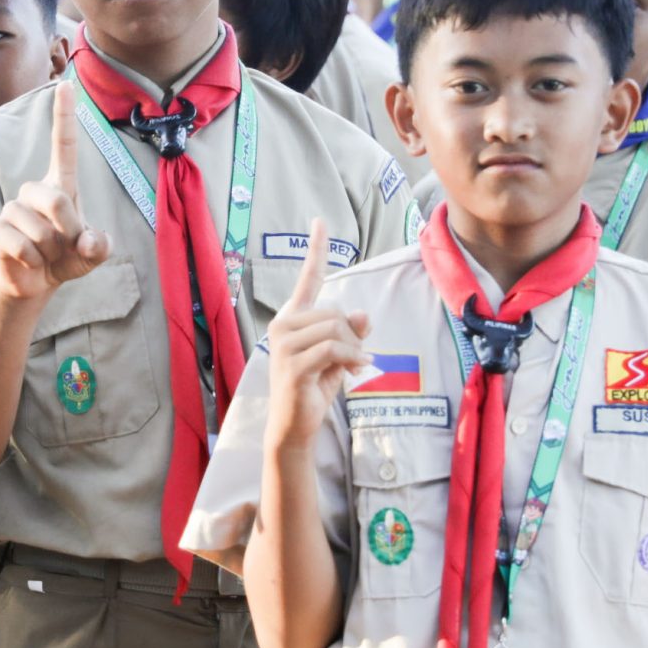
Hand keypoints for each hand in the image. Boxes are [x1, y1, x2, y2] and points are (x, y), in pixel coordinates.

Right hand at [0, 88, 110, 301]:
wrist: (36, 282)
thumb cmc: (67, 258)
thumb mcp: (93, 254)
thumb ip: (100, 247)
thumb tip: (88, 241)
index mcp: (61, 185)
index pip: (64, 145)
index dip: (64, 116)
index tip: (65, 84)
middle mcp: (35, 190)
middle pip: (55, 198)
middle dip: (67, 228)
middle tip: (65, 244)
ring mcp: (13, 208)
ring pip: (39, 229)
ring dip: (50, 251)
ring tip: (46, 254)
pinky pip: (21, 245)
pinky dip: (33, 261)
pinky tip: (30, 262)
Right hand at [263, 219, 369, 450]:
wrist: (294, 425)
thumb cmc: (314, 387)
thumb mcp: (340, 355)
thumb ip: (350, 331)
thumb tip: (363, 314)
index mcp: (293, 318)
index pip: (308, 278)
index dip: (316, 249)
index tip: (320, 221)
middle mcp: (283, 326)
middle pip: (335, 311)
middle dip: (353, 334)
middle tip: (357, 357)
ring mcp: (284, 345)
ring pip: (335, 327)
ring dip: (354, 348)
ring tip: (355, 366)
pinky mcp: (291, 364)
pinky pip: (333, 348)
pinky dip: (352, 358)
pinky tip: (356, 370)